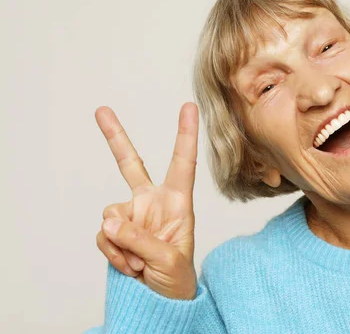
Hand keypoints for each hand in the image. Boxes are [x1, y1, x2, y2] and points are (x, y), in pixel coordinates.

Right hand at [94, 103, 199, 299]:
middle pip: (130, 164)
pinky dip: (114, 254)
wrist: (160, 302)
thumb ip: (141, 239)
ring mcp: (131, 216)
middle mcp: (152, 202)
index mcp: (177, 201)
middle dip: (115, 137)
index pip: (183, 162)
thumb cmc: (177, 278)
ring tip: (142, 263)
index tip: (189, 106)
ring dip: (124, 245)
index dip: (186, 134)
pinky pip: (103, 236)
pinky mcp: (114, 232)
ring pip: (111, 216)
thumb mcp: (169, 260)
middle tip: (101, 110)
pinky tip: (130, 265)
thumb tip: (110, 222)